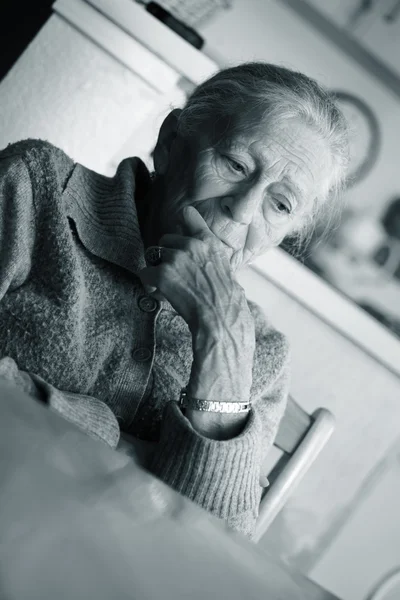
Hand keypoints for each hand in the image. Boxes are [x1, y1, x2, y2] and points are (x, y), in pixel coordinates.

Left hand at [139, 206, 254, 402]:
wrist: (221, 319)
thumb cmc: (225, 299)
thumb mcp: (224, 267)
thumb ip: (209, 253)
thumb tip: (195, 252)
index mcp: (208, 242)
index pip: (189, 215)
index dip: (181, 221)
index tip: (179, 223)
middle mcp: (191, 245)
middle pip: (165, 239)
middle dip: (165, 255)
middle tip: (174, 274)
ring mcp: (175, 258)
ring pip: (153, 255)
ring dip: (157, 270)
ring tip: (167, 286)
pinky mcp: (162, 274)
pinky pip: (144, 273)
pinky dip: (149, 285)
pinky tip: (160, 294)